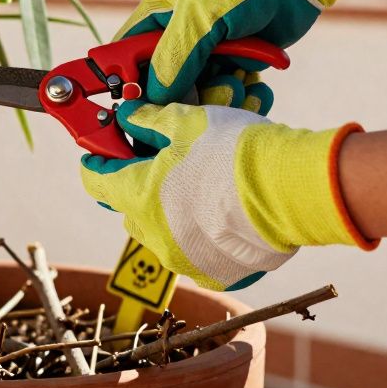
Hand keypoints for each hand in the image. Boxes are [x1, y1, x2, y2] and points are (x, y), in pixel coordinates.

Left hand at [80, 97, 374, 291]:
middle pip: (129, 207)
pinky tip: (220, 211)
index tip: (103, 152)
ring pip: (161, 232)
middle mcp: (153, 235)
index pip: (95, 181)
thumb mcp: (186, 122)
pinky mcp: (214, 273)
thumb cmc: (236, 152)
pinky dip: (199, 233)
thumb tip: (128, 114)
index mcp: (138, 196)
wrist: (291, 190)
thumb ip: (149, 120)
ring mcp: (183, 259)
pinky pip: (193, 251)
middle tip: (160, 163)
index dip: (96, 163)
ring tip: (198, 186)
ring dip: (169, 211)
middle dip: (138, 185)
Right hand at [118, 0, 377, 103]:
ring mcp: (207, 49)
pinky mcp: (234, 62)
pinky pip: (227, 90)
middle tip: (210, 92)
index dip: (128, 81)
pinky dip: (241, 94)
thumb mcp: (201, 17)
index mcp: (157, 14)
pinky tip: (255, 86)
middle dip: (187, 93)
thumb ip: (172, 58)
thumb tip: (153, 97)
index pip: (126, 53)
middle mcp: (179, 34)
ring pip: (198, 90)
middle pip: (164, 81)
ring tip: (239, 85)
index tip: (140, 106)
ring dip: (219, 95)